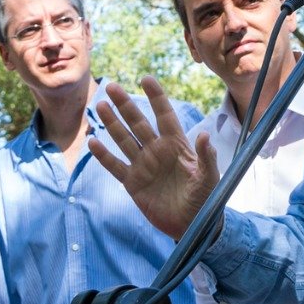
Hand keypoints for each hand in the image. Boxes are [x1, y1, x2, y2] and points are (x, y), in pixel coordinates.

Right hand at [87, 76, 219, 239]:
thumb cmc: (206, 199)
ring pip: (124, 140)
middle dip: (126, 105)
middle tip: (112, 86)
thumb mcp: (210, 177)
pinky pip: (115, 166)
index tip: (146, 79)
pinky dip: (104, 156)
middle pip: (139, 123)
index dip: (156, 97)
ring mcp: (144, 166)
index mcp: (177, 145)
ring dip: (112, 124)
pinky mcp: (133, 183)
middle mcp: (158, 151)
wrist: (193, 225)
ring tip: (100, 106)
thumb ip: (206, 156)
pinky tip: (93, 141)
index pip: (165, 115)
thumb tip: (203, 135)